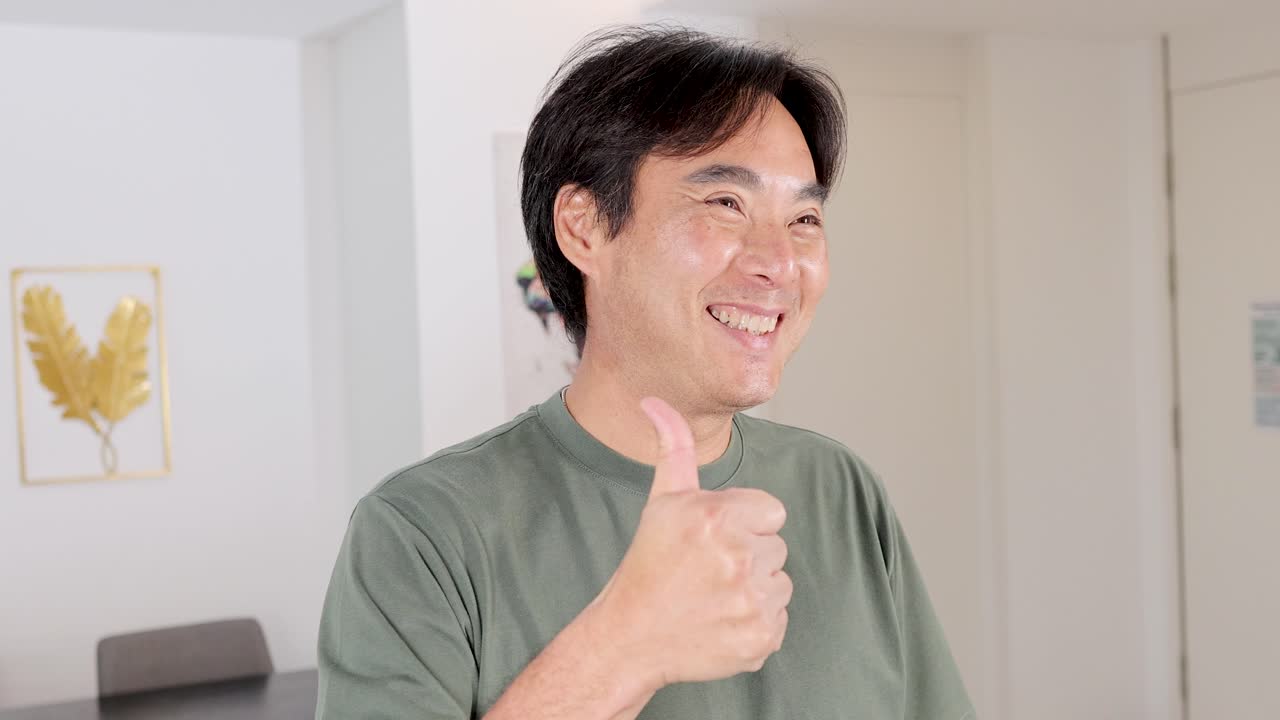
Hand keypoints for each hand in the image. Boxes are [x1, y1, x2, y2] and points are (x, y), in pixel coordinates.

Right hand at [590, 396, 791, 691]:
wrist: (631, 637)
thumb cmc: (649, 565)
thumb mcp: (662, 501)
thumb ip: (673, 447)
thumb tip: (653, 400)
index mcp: (717, 517)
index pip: (771, 511)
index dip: (743, 524)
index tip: (711, 541)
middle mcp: (738, 557)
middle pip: (775, 546)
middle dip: (747, 556)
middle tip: (706, 572)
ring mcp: (751, 600)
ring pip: (780, 582)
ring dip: (753, 589)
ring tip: (713, 596)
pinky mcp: (761, 636)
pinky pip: (779, 617)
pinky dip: (755, 622)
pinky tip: (721, 621)